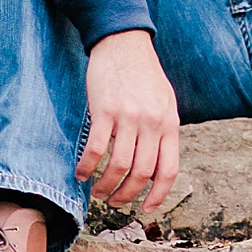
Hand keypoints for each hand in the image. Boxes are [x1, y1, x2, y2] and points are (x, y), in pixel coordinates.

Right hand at [75, 30, 180, 214]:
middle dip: (126, 195)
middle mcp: (152, 122)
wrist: (124, 42)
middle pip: (142, 173)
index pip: (168, 170)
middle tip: (114, 202)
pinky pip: (96, 149)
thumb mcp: (164, 102)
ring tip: (97, 191)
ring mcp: (129, 116)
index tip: (144, 209)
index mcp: (169, 122)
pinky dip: (87, 167)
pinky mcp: (105, 110)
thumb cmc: (143, 75)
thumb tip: (156, 168)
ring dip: (105, 186)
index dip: (157, 196)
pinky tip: (81, 173)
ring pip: (118, 166)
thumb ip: (163, 131)